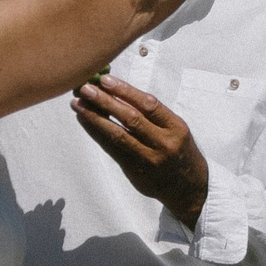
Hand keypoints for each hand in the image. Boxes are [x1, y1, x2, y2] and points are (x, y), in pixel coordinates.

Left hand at [73, 75, 209, 226]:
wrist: (187, 186)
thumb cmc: (178, 149)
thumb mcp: (174, 129)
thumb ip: (150, 114)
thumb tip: (117, 93)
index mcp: (176, 128)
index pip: (149, 105)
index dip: (126, 91)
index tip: (106, 80)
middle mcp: (164, 143)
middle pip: (130, 119)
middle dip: (105, 101)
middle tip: (86, 88)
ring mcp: (148, 159)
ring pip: (117, 135)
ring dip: (94, 118)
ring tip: (78, 104)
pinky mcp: (134, 171)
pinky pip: (112, 149)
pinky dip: (96, 133)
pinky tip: (86, 122)